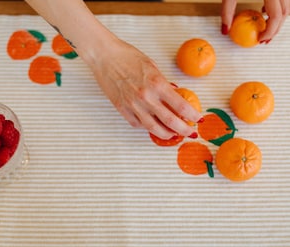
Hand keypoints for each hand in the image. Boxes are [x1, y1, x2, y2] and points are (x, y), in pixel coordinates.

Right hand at [88, 38, 202, 138]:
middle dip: (184, 130)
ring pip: (154, 128)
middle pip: (171, 121)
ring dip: (167, 134)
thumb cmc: (127, 56)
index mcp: (157, 84)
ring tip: (173, 134)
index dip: (192, 115)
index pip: (181, 105)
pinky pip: (137, 124)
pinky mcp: (122, 109)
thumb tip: (174, 94)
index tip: (198, 118)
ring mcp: (133, 105)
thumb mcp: (152, 66)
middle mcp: (146, 97)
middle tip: (190, 133)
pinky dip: (147, 127)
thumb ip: (164, 83)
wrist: (104, 56)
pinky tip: (152, 125)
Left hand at [221, 0, 289, 41]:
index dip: (270, 31)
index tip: (260, 40)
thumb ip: (227, 12)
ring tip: (264, 28)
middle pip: (285, 13)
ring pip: (287, 7)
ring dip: (278, 20)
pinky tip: (264, 12)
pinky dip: (277, 9)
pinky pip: (283, 0)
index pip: (276, 16)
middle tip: (264, 39)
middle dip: (275, 29)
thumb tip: (225, 31)